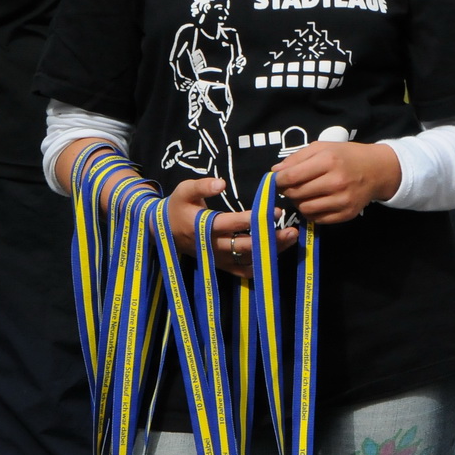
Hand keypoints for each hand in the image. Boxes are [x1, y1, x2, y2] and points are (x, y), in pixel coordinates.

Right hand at [165, 177, 295, 280]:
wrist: (163, 231)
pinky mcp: (220, 266)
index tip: (275, 212)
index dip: (253, 219)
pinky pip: (242, 271)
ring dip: (270, 251)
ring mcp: (217, 259)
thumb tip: (221, 183)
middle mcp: (211, 247)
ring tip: (290, 239)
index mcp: (202, 227)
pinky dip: (260, 266)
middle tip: (291, 230)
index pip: (231, 224)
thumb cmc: (177, 206)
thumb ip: (202, 185)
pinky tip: (277, 254)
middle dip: (268, 238)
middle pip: (244, 245)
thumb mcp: (184, 190)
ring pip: (247, 259)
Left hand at [273, 141, 400, 224]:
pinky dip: (311, 212)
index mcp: (329, 161)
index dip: (278, 180)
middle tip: (290, 186)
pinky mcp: (346, 214)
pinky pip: (317, 218)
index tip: (276, 180)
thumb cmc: (347, 155)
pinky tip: (316, 201)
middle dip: (288, 191)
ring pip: (305, 208)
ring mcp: (342, 200)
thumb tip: (275, 171)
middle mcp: (336, 181)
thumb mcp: (323, 147)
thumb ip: (297, 157)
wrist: (377, 170)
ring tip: (304, 194)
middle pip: (296, 193)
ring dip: (299, 202)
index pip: (291, 176)